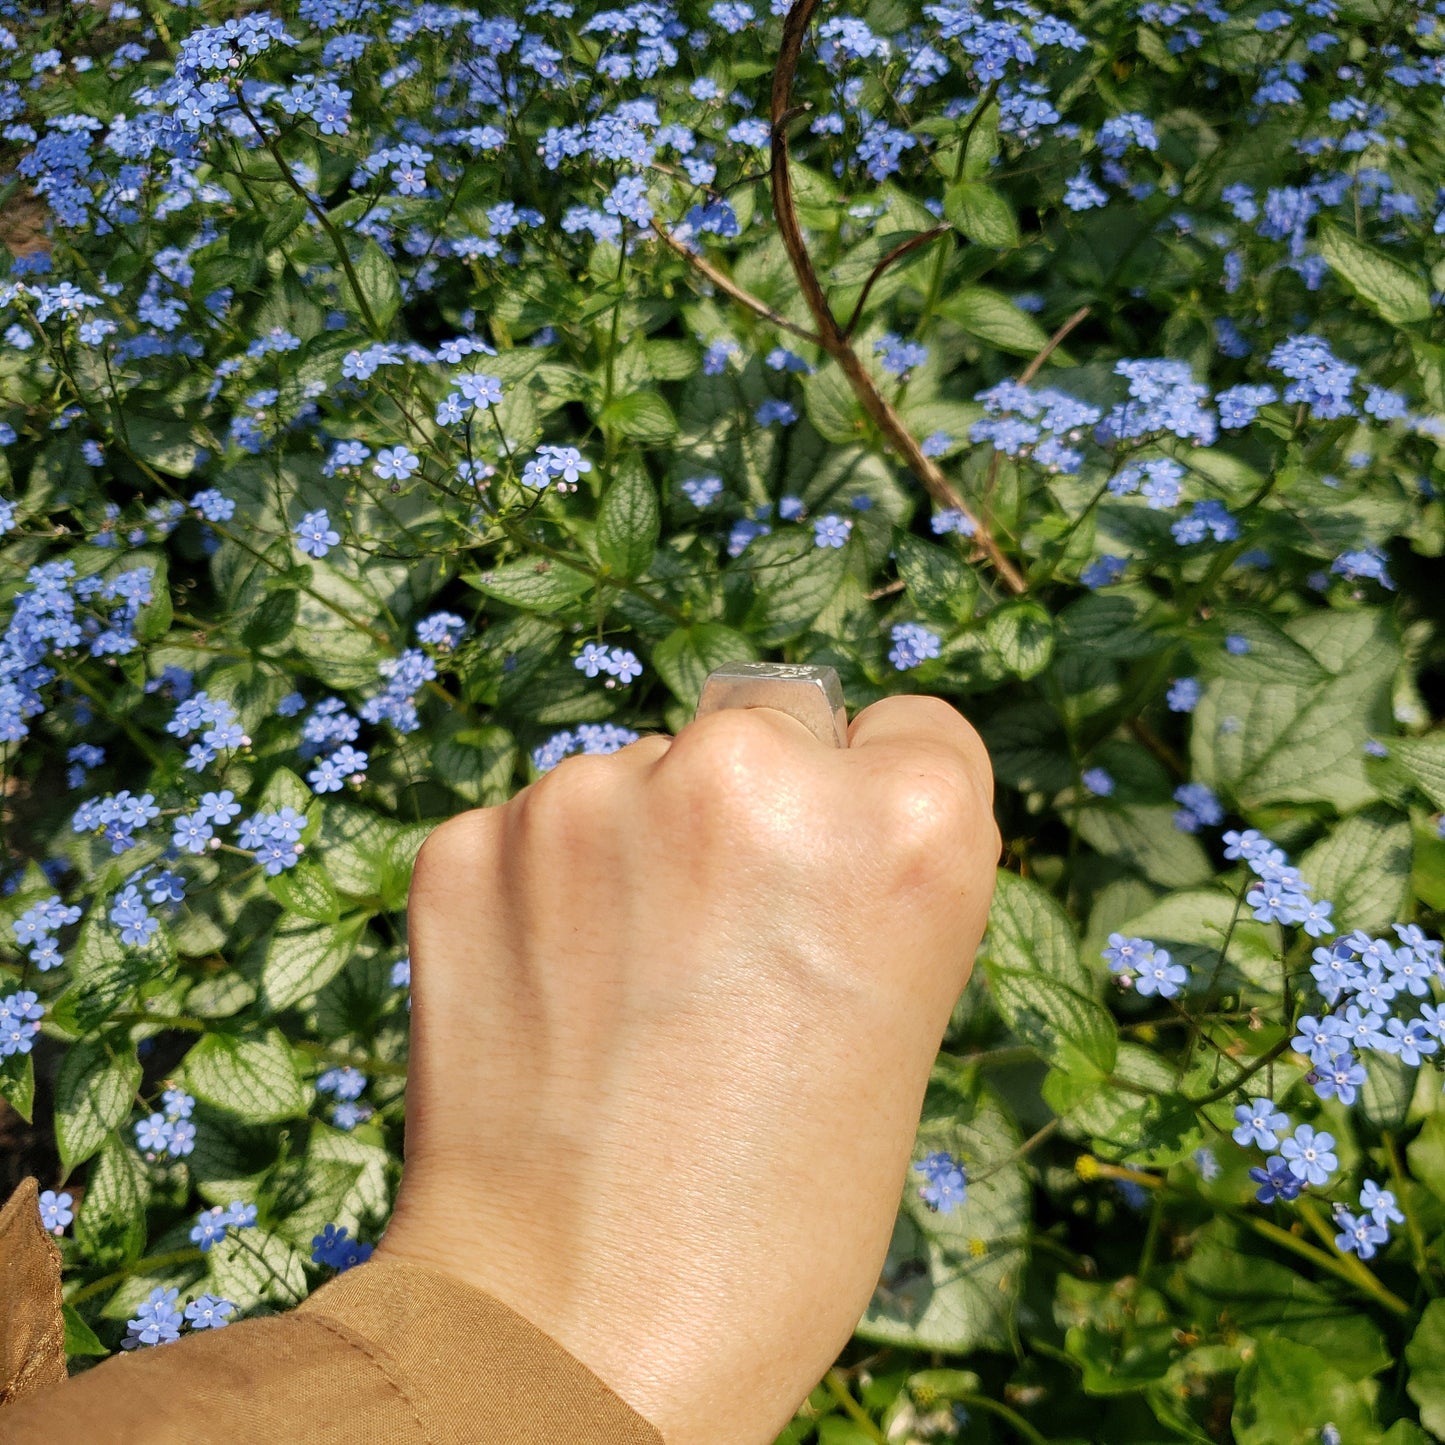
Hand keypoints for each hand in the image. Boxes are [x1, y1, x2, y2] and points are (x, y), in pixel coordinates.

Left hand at [376, 695, 999, 1443]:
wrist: (576, 1335)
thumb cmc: (775, 1215)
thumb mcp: (897, 1020)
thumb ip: (860, 868)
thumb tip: (793, 783)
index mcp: (905, 826)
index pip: (910, 729)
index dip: (875, 816)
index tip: (837, 890)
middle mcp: (750, 775)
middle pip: (770, 722)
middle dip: (757, 806)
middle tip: (726, 945)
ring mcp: (591, 799)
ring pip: (641, 774)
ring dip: (640, 846)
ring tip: (631, 995)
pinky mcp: (469, 843)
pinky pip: (534, 829)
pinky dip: (544, 889)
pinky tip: (552, 996)